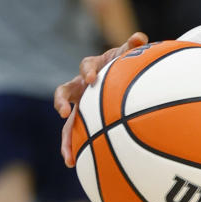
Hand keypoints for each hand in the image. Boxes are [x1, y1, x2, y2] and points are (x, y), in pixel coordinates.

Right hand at [54, 31, 148, 165]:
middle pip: (64, 92)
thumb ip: (132, 46)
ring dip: (65, 136)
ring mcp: (80, 104)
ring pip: (67, 120)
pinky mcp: (83, 119)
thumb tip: (139, 37)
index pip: (86, 65)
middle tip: (64, 113)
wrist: (123, 73)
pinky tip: (74, 164)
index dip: (88, 71)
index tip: (93, 78)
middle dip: (62, 102)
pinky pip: (76, 134)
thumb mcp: (129, 53)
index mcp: (93, 67)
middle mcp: (81, 87)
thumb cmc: (126, 62)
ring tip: (67, 155)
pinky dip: (74, 147)